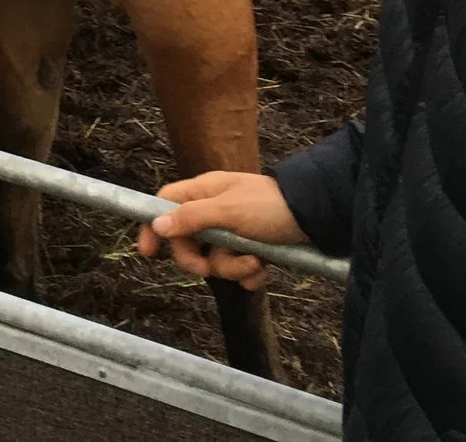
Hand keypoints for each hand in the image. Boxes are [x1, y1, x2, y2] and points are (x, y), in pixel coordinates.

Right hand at [136, 171, 304, 290]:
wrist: (316, 216)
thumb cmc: (269, 205)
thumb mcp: (228, 211)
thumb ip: (192, 218)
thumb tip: (157, 225)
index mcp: (205, 192)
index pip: (166, 204)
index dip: (154, 225)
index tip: (149, 253)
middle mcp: (215, 211)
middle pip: (188, 241)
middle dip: (200, 260)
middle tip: (210, 268)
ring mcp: (234, 232)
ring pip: (216, 260)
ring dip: (233, 268)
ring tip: (255, 261)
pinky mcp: (252, 249)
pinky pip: (238, 269)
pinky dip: (249, 274)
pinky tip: (264, 269)